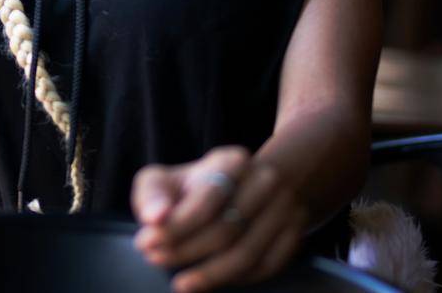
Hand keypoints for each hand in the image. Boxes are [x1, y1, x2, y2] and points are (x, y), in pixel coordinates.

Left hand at [131, 144, 307, 292]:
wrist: (250, 185)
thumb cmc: (195, 187)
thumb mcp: (167, 178)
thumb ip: (152, 194)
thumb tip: (153, 217)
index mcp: (233, 161)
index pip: (206, 199)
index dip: (175, 226)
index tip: (146, 241)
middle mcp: (266, 181)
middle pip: (226, 230)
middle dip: (185, 251)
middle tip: (155, 259)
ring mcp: (286, 209)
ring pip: (247, 255)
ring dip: (209, 274)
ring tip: (180, 282)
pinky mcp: (294, 236)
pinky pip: (265, 268)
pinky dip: (234, 280)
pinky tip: (209, 280)